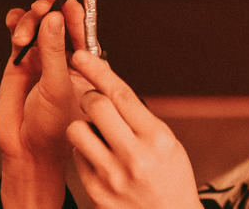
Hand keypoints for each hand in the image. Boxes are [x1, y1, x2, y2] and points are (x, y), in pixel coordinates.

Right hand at [0, 0, 92, 208]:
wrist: (29, 149)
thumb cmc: (56, 125)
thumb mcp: (58, 87)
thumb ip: (54, 52)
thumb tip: (54, 18)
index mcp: (85, 61)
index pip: (82, 28)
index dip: (74, 11)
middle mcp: (65, 56)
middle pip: (58, 21)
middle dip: (50, 11)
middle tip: (42, 10)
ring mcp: (43, 57)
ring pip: (38, 25)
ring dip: (31, 21)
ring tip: (23, 36)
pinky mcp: (20, 61)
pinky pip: (20, 35)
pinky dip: (17, 23)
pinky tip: (13, 20)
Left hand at [67, 50, 202, 208]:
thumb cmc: (171, 178)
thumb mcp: (168, 144)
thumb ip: (141, 119)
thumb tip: (111, 89)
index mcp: (157, 138)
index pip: (122, 95)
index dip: (99, 71)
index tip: (82, 56)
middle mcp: (134, 156)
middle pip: (95, 105)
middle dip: (91, 96)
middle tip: (96, 101)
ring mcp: (112, 176)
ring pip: (77, 130)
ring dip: (84, 126)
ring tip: (99, 135)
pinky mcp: (95, 192)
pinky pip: (77, 157)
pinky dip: (85, 152)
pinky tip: (101, 159)